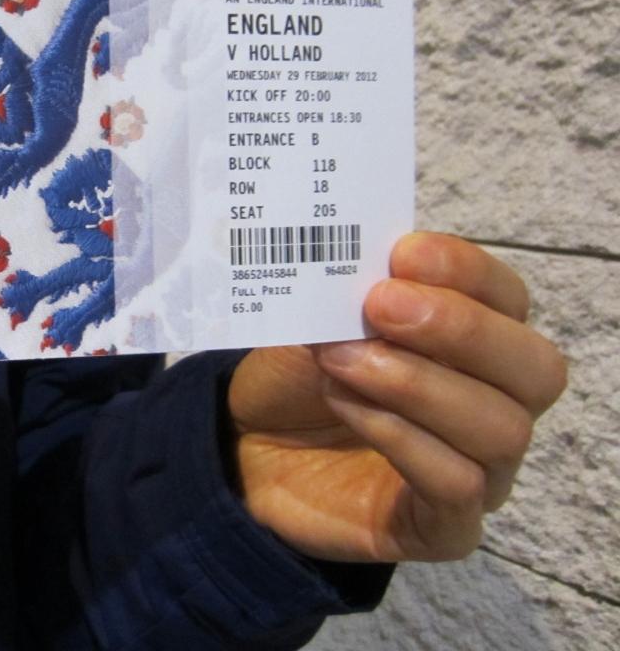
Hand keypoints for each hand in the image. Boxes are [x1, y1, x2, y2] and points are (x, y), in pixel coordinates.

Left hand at [228, 232, 566, 562]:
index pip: (509, 297)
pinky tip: (346, 406)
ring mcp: (481, 470)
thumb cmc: (296, 373)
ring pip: (500, 429)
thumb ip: (345, 286)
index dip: (464, 271)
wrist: (246, 445)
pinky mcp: (445, 526)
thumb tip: (355, 256)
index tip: (401, 254)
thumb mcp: (312, 314)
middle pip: (535, 368)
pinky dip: (399, 438)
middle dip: (459, 329)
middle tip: (379, 306)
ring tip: (340, 360)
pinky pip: (457, 485)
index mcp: (478, 336)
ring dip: (415, 384)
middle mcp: (497, 403)